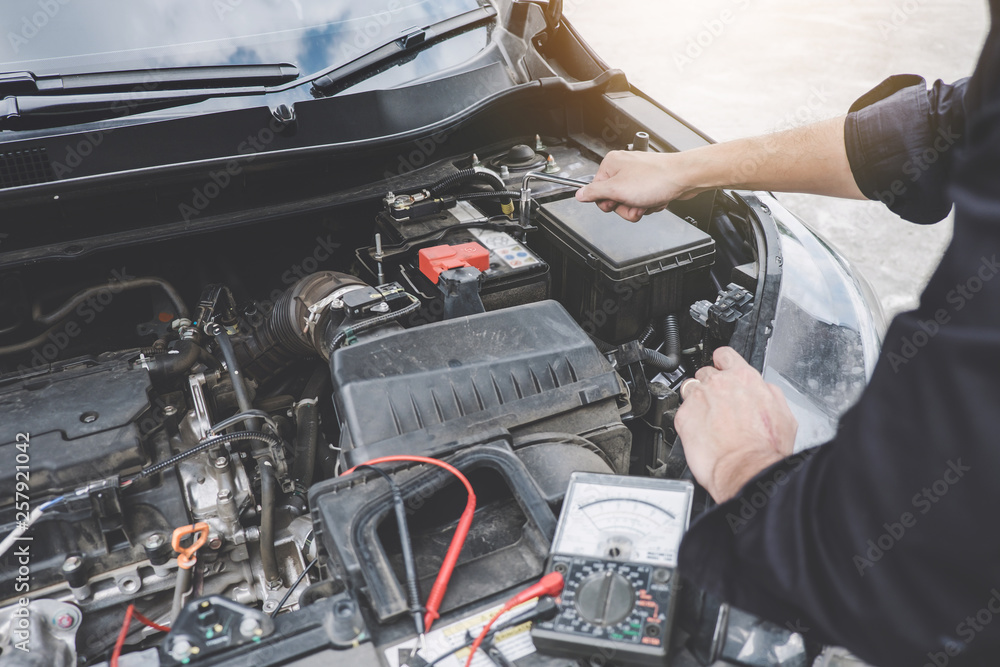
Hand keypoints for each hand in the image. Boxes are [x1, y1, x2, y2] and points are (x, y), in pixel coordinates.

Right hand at [575, 150, 703, 221]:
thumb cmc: (656, 179)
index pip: (597, 191)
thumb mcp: (617, 190)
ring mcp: (638, 175)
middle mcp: (623, 167)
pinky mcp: (651, 182)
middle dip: (625, 207)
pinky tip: (656, 199)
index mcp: (611, 164)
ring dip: (639, 207)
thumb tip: (579, 194)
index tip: (617, 201)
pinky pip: (642, 200)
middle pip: (614, 199)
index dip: (608, 202)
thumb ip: (594, 193)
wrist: (685, 178)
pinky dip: (649, 204)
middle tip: (635, 203)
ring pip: (629, 202)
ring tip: (648, 201)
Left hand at [674, 347, 796, 502]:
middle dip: (710, 386)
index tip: (721, 370)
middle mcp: (719, 383)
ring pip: (691, 389)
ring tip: (706, 419)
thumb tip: (763, 389)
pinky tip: (699, 432)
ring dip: (697, 400)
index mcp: (744, 378)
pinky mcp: (683, 416)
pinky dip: (688, 419)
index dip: (722, 363)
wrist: (746, 469)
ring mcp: (699, 398)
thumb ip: (769, 393)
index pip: (725, 355)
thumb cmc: (765, 448)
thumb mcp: (783, 414)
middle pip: (706, 373)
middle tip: (717, 405)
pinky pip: (681, 411)